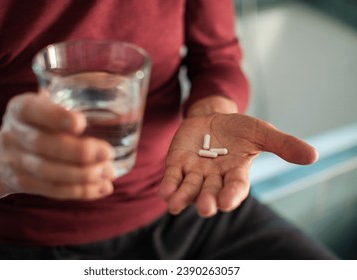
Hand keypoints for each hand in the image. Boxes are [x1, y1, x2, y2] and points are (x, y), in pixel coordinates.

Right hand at [0, 93, 115, 201]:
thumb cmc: (35, 124)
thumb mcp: (41, 105)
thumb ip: (66, 97)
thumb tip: (108, 83)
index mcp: (20, 108)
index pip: (32, 110)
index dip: (55, 117)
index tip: (81, 123)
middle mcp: (14, 134)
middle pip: (43, 145)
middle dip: (78, 152)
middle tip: (107, 153)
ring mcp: (16, 162)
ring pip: (49, 172)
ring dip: (83, 175)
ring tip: (109, 171)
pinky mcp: (24, 184)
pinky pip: (53, 190)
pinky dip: (81, 191)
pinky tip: (103, 187)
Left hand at [160, 113, 317, 216]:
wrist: (213, 117)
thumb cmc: (239, 129)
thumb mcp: (262, 132)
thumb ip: (283, 145)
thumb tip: (313, 156)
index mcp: (236, 173)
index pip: (235, 187)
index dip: (232, 195)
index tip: (228, 202)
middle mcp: (214, 178)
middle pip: (211, 192)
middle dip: (208, 200)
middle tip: (206, 208)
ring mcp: (195, 172)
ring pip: (189, 189)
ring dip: (183, 198)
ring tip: (175, 205)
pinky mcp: (177, 164)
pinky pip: (173, 178)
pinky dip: (169, 186)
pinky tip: (165, 193)